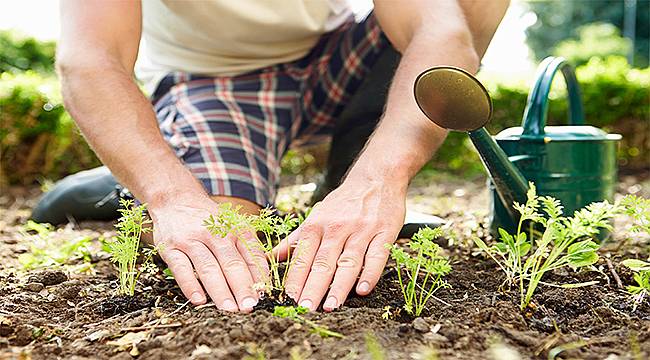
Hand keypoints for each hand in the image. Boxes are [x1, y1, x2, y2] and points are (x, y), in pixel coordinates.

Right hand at [150, 195, 267, 311]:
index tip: (264, 295)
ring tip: (229, 309)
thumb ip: (246, 250)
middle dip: (242, 287)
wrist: (175, 199)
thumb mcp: (233, 226)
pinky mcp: (171, 248)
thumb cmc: (209, 220)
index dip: (259, 276)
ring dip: (220, 291)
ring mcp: (191, 240)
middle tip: (249, 307)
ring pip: (208, 268)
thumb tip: (262, 282)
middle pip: (231, 263)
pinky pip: (181, 269)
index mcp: (235, 228)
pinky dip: (190, 285)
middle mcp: (215, 233)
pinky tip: (199, 301)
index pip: (251, 254)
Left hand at [276, 176, 405, 310]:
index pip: (303, 257)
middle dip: (313, 287)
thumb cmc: (342, 202)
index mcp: (316, 225)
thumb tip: (269, 258)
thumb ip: (294, 240)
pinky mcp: (384, 232)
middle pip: (323, 262)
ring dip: (339, 286)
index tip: (287, 300)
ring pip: (348, 262)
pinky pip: (376, 256)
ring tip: (330, 306)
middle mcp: (337, 228)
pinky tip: (363, 290)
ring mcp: (361, 231)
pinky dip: (370, 273)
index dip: (295, 279)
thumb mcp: (315, 216)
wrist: (376, 178)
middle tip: (305, 309)